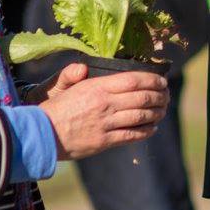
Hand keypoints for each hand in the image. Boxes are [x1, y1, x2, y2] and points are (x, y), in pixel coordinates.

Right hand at [36, 62, 167, 159]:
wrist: (42, 134)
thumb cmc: (55, 109)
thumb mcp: (64, 87)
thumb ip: (75, 74)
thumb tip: (83, 67)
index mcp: (97, 87)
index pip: (133, 80)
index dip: (152, 80)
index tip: (161, 80)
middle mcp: (105, 104)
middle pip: (142, 97)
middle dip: (159, 96)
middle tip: (166, 95)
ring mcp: (106, 123)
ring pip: (141, 116)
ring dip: (156, 113)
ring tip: (162, 110)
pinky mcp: (105, 141)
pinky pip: (132, 135)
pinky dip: (146, 131)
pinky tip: (151, 127)